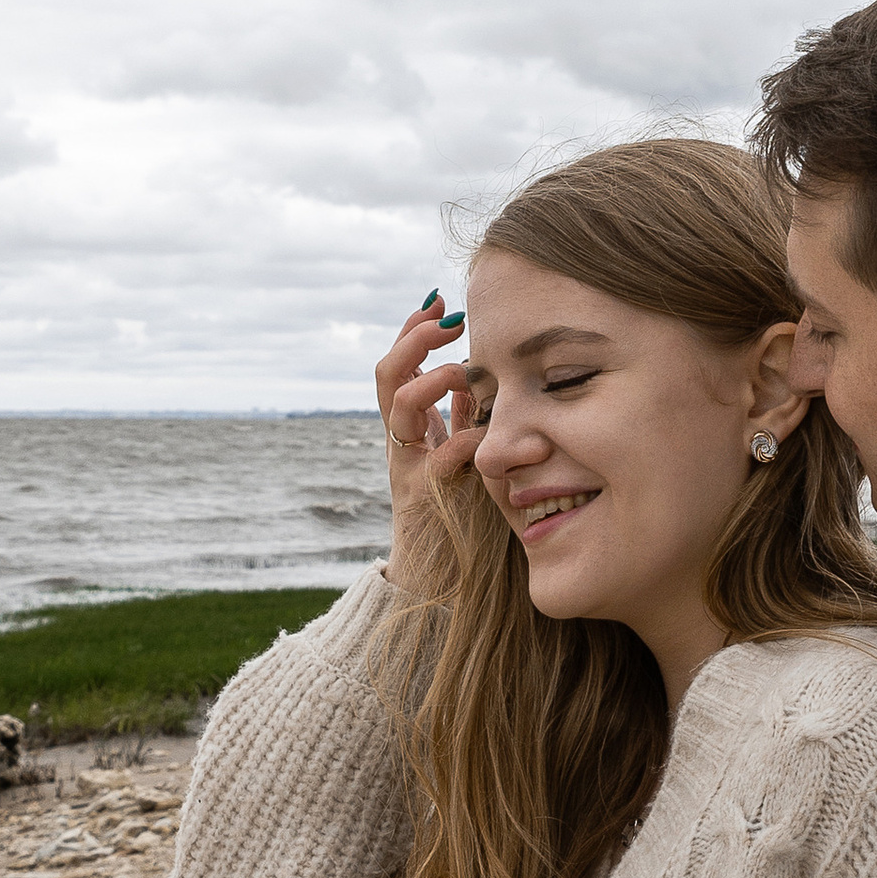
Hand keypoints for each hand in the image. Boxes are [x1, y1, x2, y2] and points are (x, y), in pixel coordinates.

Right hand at [375, 294, 481, 570]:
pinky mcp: (425, 498)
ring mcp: (407, 467)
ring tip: (463, 372)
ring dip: (433, 380)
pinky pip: (439, 458)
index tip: (439, 300)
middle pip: (388, 374)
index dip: (413, 329)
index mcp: (408, 426)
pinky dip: (465, 439)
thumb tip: (479, 373)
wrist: (435, 576)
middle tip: (447, 322)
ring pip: (400, 407)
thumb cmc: (455, 513)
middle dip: (415, 340)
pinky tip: (488, 434)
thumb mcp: (461, 451)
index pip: (400, 363)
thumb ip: (464, 415)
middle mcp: (400, 441)